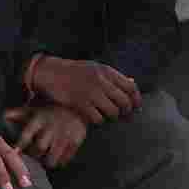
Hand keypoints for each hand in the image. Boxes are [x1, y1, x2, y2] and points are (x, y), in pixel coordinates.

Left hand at [17, 102, 89, 164]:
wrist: (75, 106)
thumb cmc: (49, 110)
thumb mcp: (33, 109)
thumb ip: (17, 114)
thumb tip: (2, 116)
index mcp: (39, 120)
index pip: (26, 134)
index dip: (20, 145)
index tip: (15, 153)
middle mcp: (51, 127)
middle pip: (39, 147)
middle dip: (35, 155)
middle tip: (35, 157)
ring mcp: (64, 134)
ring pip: (52, 156)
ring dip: (48, 161)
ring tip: (46, 162)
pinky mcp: (76, 140)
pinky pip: (66, 157)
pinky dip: (61, 161)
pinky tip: (58, 160)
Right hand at [23, 54, 137, 119]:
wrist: (52, 73)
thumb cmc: (76, 72)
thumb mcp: (96, 68)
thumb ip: (113, 77)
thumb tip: (133, 85)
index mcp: (106, 71)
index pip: (131, 87)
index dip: (136, 99)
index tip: (136, 106)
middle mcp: (100, 81)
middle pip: (124, 101)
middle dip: (126, 111)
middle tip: (123, 114)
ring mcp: (90, 92)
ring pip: (113, 112)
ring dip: (112, 116)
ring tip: (107, 114)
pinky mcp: (80, 103)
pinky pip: (98, 118)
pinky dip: (98, 119)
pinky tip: (94, 115)